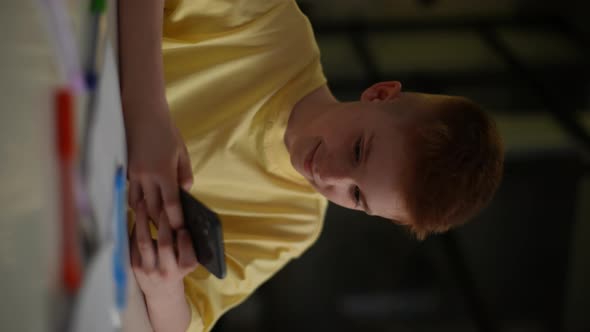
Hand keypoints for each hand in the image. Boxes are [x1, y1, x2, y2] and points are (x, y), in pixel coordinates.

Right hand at [124, 99, 192, 228]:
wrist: (141, 112)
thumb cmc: (166, 131)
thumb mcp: (181, 152)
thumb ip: (184, 173)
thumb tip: (185, 192)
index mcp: (163, 172)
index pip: (170, 203)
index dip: (175, 219)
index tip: (180, 229)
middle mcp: (146, 176)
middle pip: (152, 208)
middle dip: (160, 222)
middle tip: (168, 233)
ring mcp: (132, 174)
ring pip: (137, 203)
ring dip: (146, 213)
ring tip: (155, 221)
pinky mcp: (124, 170)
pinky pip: (130, 191)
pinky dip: (137, 199)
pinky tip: (144, 203)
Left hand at [130, 201, 198, 301]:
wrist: (162, 293)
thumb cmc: (178, 270)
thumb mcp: (188, 261)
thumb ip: (188, 244)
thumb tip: (184, 216)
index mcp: (184, 269)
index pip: (187, 255)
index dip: (185, 241)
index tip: (183, 226)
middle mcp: (166, 271)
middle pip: (165, 245)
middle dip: (164, 222)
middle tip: (164, 204)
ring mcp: (149, 270)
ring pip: (144, 242)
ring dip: (144, 220)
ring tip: (144, 203)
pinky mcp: (135, 267)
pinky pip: (133, 244)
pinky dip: (135, 228)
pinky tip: (137, 215)